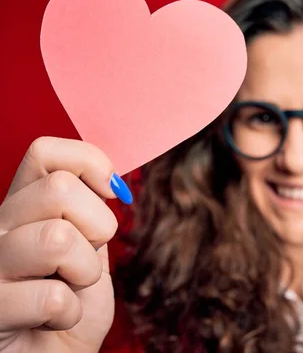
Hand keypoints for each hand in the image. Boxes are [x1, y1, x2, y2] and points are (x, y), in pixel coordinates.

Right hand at [0, 137, 130, 351]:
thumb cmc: (72, 304)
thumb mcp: (89, 249)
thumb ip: (90, 213)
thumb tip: (110, 181)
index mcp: (23, 207)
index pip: (44, 152)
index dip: (88, 162)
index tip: (111, 192)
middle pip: (59, 189)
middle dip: (97, 227)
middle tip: (85, 257)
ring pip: (57, 238)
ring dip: (85, 271)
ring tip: (71, 288)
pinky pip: (52, 295)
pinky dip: (71, 312)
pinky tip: (55, 319)